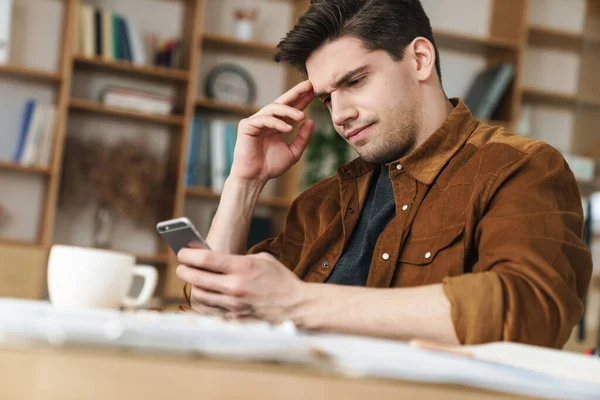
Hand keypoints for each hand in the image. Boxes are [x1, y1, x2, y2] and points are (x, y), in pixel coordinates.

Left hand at [176, 249, 305, 321]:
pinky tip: (206, 295)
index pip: (205, 259)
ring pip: (200, 295)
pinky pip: (210, 310)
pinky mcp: (234, 319)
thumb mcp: (262, 259)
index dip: (188, 254)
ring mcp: (234, 305)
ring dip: (194, 286)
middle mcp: (235, 286)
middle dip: (185, 271)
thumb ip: (237, 259)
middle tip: (182, 267)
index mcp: (242, 267)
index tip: (182, 252)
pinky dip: (205, 302)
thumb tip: (214, 259)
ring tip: (194, 280)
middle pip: (197, 278)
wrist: (296, 306)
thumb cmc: (280, 279)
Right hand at [230, 80, 315, 182]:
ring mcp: (256, 121)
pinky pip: (263, 119)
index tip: (314, 91)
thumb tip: (311, 121)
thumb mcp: (293, 152)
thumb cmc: (271, 166)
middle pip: (282, 102)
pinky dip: (276, 123)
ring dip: (288, 110)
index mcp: (277, 125)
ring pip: (273, 108)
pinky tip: (288, 128)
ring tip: (301, 116)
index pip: (291, 108)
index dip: (302, 99)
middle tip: (309, 85)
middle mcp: (266, 120)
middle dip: (296, 93)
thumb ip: (302, 137)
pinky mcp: (247, 126)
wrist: (255, 178)